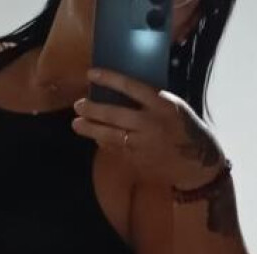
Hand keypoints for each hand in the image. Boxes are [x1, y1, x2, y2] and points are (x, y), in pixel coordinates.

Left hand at [72, 68, 225, 190]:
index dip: (110, 79)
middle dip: (93, 109)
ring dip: (90, 129)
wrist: (196, 161)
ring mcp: (142, 144)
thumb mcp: (173, 107)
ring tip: (76, 124)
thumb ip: (151, 101)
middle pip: (114, 114)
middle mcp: (150, 123)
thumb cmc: (184, 128)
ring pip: (110, 135)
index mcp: (161, 104)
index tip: (91, 73)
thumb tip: (124, 92)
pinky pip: (115, 149)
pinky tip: (95, 136)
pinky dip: (104, 142)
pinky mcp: (137, 160)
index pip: (131, 87)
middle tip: (78, 105)